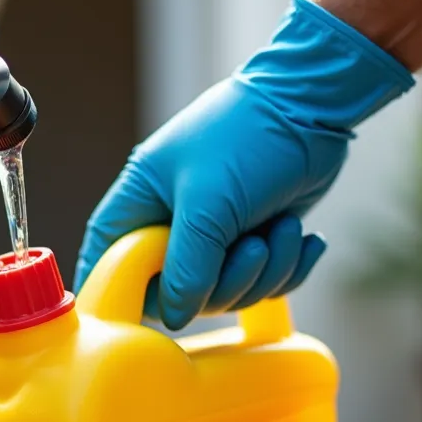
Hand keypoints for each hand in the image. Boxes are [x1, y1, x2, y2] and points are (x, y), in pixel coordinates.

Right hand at [75, 0, 415, 329]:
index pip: (108, 262)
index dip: (122, 292)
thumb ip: (187, 267)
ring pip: (227, 291)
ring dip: (266, 269)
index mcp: (140, 201)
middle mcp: (172, 220)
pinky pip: (264, 282)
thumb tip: (174, 318)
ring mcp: (216, 232)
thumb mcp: (209, 204)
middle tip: (251, 247)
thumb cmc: (247, 136)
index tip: (158, 309)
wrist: (313, 103)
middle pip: (178, 291)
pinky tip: (302, 235)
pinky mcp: (256, 236)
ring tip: (283, 228)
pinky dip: (289, 266)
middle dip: (226, 280)